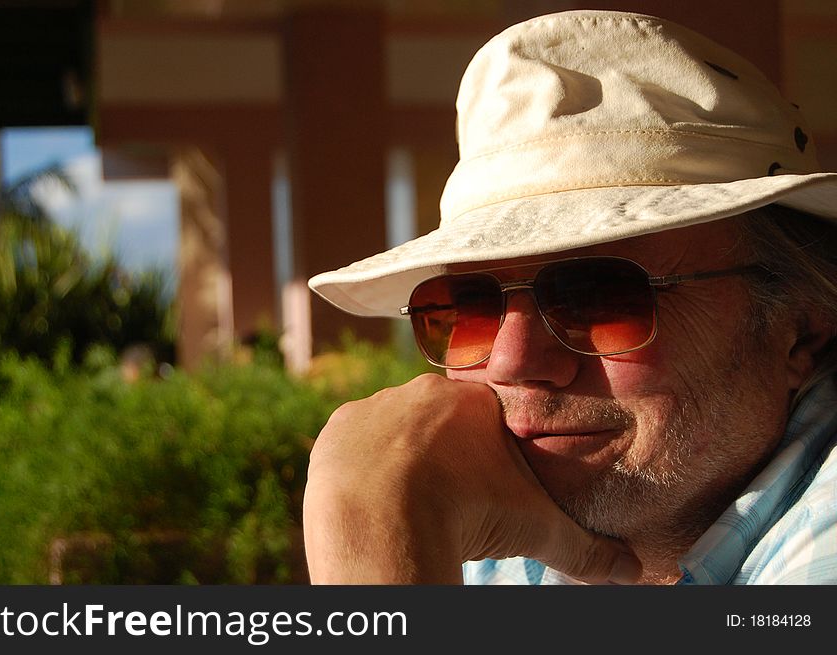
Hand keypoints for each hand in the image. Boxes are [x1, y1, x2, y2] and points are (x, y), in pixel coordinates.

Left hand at [303, 373, 640, 583]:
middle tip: (449, 498)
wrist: (387, 517)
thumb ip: (586, 547)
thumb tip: (638, 571)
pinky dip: (362, 467)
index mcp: (473, 402)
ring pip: (393, 430)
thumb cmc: (468, 514)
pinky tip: (372, 495)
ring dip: (401, 460)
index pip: (488, 418)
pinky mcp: (336, 429)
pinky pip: (352, 442)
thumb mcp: (535, 528)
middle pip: (439, 420)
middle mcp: (422, 391)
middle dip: (445, 456)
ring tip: (408, 502)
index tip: (484, 486)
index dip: (488, 455)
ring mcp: (375, 407)